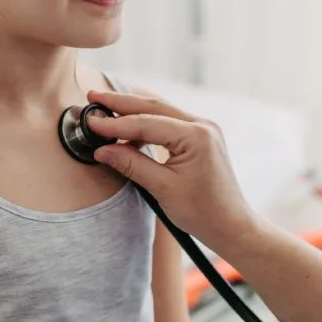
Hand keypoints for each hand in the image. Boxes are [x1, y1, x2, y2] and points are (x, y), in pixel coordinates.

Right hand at [83, 89, 260, 247]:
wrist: (230, 225)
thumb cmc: (202, 212)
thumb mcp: (162, 188)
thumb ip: (131, 164)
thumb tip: (102, 150)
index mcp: (196, 136)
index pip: (147, 123)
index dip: (115, 123)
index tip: (91, 122)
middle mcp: (202, 126)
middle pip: (154, 106)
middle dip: (121, 102)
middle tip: (93, 96)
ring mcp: (203, 130)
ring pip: (161, 111)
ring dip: (132, 110)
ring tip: (105, 109)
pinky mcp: (200, 138)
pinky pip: (168, 123)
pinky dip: (146, 124)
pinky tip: (127, 131)